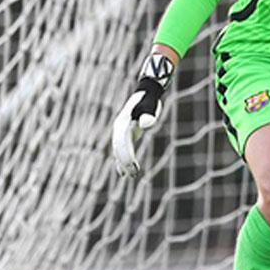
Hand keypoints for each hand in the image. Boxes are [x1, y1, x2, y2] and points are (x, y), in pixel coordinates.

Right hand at [111, 53, 173, 178]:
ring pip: (119, 151)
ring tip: (131, 176)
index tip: (133, 165)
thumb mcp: (150, 106)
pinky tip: (123, 173)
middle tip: (133, 174)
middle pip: (118, 149)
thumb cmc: (149, 100)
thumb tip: (146, 124)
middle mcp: (118, 129)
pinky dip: (122, 162)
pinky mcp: (126, 135)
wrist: (145, 94)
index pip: (122, 142)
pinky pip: (121, 150)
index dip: (126, 155)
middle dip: (124, 162)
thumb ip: (149, 115)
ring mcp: (121, 132)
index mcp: (122, 123)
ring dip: (123, 164)